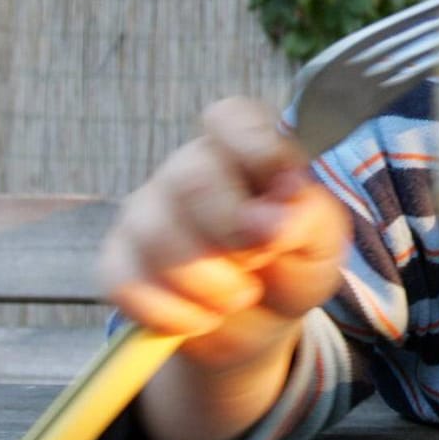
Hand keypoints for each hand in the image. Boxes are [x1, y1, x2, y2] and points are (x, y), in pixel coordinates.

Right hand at [98, 97, 352, 371]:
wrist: (260, 321)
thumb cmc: (293, 262)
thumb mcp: (321, 239)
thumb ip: (309, 218)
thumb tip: (279, 216)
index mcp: (242, 147)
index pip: (231, 118)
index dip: (255, 146)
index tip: (284, 186)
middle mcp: (187, 168)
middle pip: (190, 181)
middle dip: (233, 234)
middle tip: (260, 263)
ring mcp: (145, 212)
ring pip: (156, 237)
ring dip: (209, 284)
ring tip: (238, 296)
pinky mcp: (117, 261)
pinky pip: (128, 284)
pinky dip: (174, 314)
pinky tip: (201, 316)